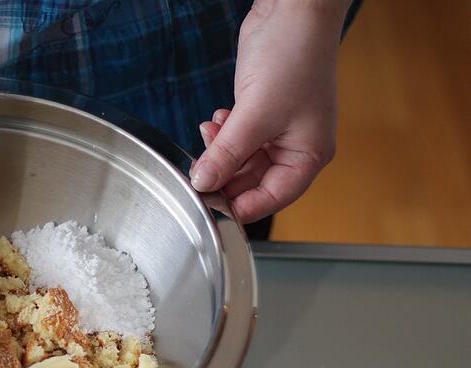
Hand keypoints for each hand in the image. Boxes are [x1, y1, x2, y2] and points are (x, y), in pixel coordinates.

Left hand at [191, 0, 350, 222]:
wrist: (293, 10)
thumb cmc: (293, 56)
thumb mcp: (255, 114)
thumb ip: (226, 154)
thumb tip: (203, 183)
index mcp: (308, 155)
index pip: (272, 199)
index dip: (239, 207)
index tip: (207, 208)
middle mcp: (297, 147)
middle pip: (253, 182)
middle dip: (224, 175)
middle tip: (198, 169)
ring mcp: (279, 130)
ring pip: (242, 160)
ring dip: (221, 153)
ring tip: (208, 134)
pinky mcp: (262, 113)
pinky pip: (239, 138)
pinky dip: (224, 135)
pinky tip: (215, 120)